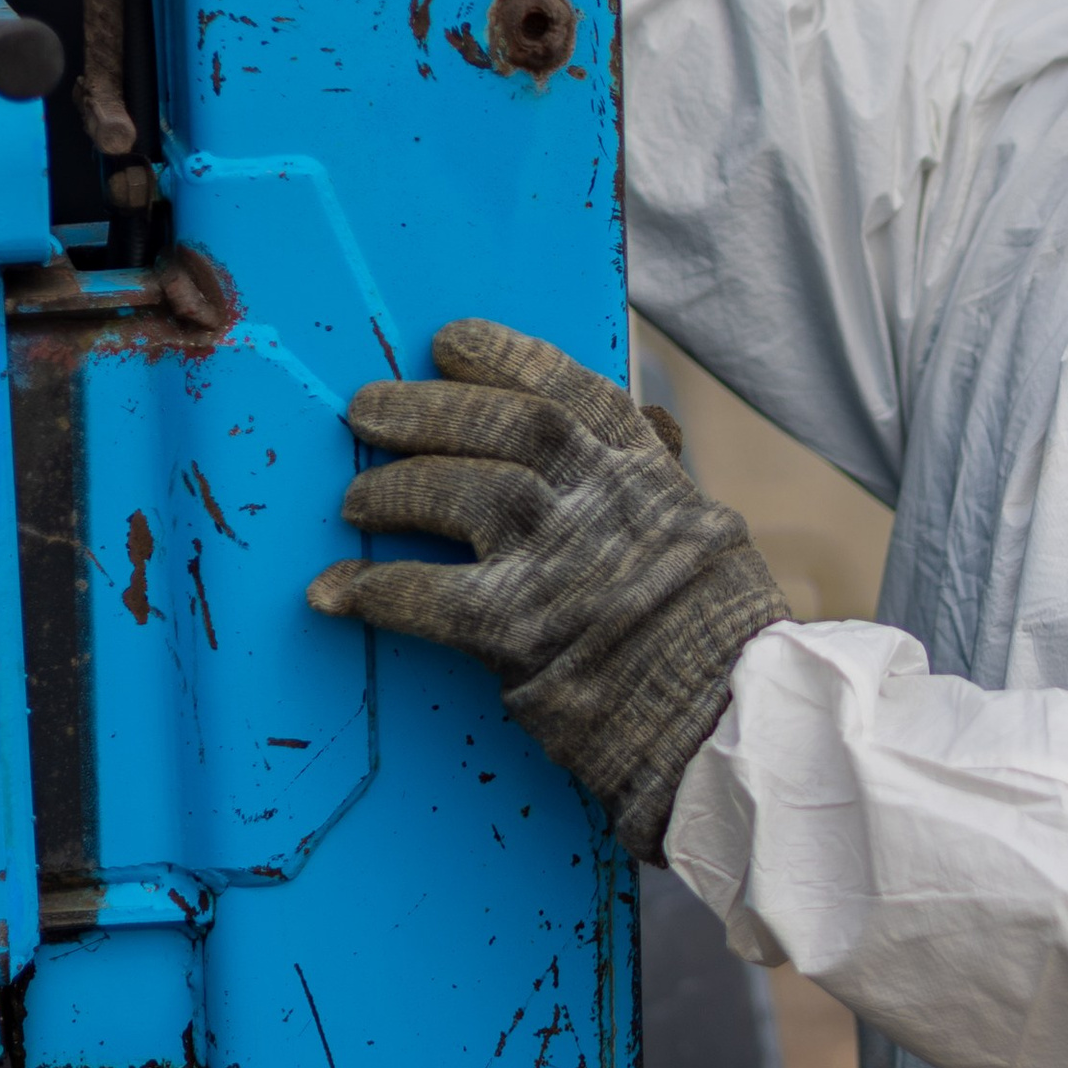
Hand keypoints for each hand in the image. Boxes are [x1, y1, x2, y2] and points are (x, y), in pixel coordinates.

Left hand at [308, 319, 790, 862]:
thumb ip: (650, 495)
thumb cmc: (720, 647)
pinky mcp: (520, 630)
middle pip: (503, 424)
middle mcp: (606, 500)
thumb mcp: (706, 542)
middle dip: (425, 408)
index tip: (451, 340)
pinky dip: (371, 590)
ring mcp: (562, 559)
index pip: (573, 390)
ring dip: (394, 490)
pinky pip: (424, 595)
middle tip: (366, 408)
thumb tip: (637, 442)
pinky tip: (333, 591)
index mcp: (652, 477)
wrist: (734, 727)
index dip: (506, 356)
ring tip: (357, 501)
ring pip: (460, 490)